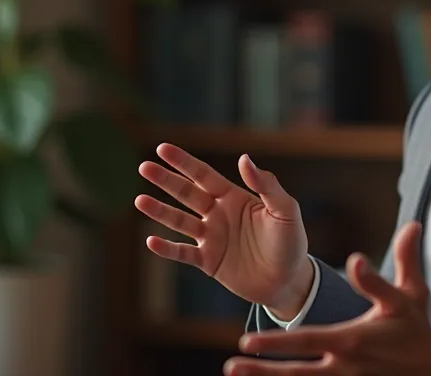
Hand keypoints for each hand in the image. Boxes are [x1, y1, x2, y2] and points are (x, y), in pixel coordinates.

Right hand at [135, 143, 313, 315]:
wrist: (289, 281)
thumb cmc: (291, 242)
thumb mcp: (285, 210)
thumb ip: (267, 185)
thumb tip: (245, 158)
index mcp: (234, 198)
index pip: (204, 175)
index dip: (184, 162)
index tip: (162, 148)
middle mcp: (218, 214)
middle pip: (187, 194)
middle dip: (166, 180)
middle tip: (144, 167)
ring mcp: (211, 238)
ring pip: (180, 221)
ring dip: (160, 211)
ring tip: (140, 200)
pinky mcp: (209, 262)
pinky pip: (183, 253)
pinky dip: (167, 248)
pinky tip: (151, 241)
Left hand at [223, 221, 430, 375]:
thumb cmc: (418, 330)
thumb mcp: (410, 296)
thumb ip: (396, 266)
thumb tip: (407, 226)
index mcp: (351, 340)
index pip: (305, 341)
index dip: (275, 341)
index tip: (246, 340)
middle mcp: (344, 366)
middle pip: (296, 371)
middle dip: (263, 370)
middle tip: (232, 366)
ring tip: (237, 374)